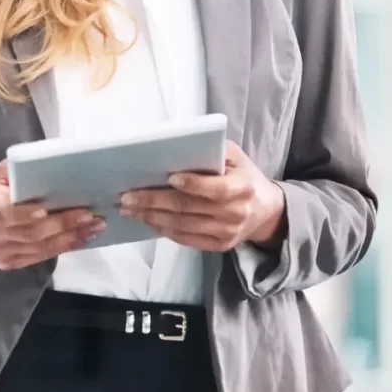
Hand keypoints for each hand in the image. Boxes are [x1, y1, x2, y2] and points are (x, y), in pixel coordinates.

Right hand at [0, 160, 105, 270]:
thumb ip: (17, 169)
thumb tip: (47, 160)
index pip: (3, 214)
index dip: (24, 214)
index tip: (46, 209)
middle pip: (29, 233)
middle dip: (61, 225)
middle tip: (89, 216)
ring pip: (38, 249)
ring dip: (69, 239)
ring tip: (93, 228)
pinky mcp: (8, 264)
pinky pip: (38, 258)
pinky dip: (62, 248)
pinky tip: (80, 239)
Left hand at [118, 141, 286, 251]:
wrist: (265, 211)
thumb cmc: (243, 176)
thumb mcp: (236, 156)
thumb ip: (213, 150)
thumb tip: (178, 145)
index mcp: (243, 186)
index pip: (216, 188)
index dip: (193, 184)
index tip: (169, 177)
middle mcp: (236, 212)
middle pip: (189, 208)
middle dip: (154, 201)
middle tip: (127, 196)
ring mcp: (227, 232)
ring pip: (182, 226)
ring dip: (151, 217)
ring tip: (128, 209)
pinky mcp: (218, 246)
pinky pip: (186, 239)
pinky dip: (163, 230)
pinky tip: (147, 220)